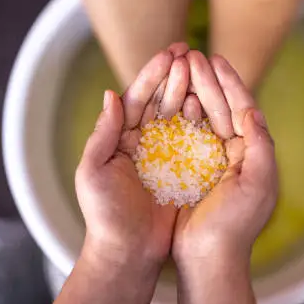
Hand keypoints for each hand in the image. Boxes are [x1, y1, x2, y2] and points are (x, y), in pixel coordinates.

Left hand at [75, 43, 189, 267]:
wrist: (128, 252)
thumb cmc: (105, 214)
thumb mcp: (93, 172)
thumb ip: (103, 134)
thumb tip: (111, 94)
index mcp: (119, 139)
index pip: (136, 99)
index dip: (151, 75)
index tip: (168, 53)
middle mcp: (143, 142)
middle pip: (160, 101)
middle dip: (174, 75)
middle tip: (190, 51)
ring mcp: (165, 155)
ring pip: (178, 116)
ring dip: (189, 90)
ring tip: (202, 68)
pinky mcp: (183, 169)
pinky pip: (194, 140)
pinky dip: (201, 120)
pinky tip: (210, 102)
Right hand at [174, 51, 278, 267]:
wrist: (207, 258)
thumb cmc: (235, 224)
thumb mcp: (258, 184)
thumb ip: (261, 146)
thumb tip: (254, 111)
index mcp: (253, 153)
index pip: (243, 108)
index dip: (231, 83)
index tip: (217, 59)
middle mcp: (234, 152)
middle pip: (221, 107)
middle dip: (207, 80)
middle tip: (192, 55)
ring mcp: (210, 159)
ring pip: (202, 116)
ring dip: (192, 91)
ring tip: (180, 67)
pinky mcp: (190, 168)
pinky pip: (184, 134)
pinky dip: (179, 115)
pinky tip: (171, 99)